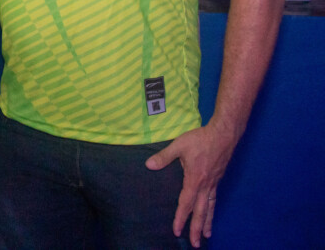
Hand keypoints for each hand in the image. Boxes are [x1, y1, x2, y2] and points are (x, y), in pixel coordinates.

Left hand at [146, 123, 237, 247]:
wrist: (224, 134)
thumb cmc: (200, 139)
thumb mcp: (179, 145)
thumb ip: (164, 156)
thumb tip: (148, 165)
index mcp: (195, 180)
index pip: (186, 203)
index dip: (181, 218)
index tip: (176, 230)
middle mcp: (206, 185)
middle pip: (200, 211)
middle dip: (196, 228)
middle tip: (194, 243)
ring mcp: (214, 183)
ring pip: (210, 207)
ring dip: (206, 222)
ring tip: (205, 235)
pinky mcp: (218, 179)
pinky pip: (214, 199)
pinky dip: (212, 209)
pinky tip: (210, 213)